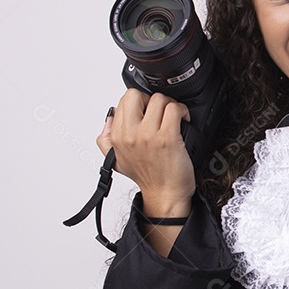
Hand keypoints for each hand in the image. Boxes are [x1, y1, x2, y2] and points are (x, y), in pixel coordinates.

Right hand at [96, 89, 194, 213]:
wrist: (165, 194)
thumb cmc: (146, 177)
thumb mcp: (115, 160)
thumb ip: (105, 138)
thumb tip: (109, 118)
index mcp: (117, 136)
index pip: (124, 100)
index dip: (139, 103)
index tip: (147, 112)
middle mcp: (130, 134)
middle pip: (135, 94)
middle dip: (149, 99)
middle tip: (158, 111)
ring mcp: (149, 135)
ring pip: (158, 99)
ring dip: (169, 105)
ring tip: (172, 116)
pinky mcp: (167, 138)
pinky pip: (174, 109)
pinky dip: (182, 110)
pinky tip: (183, 119)